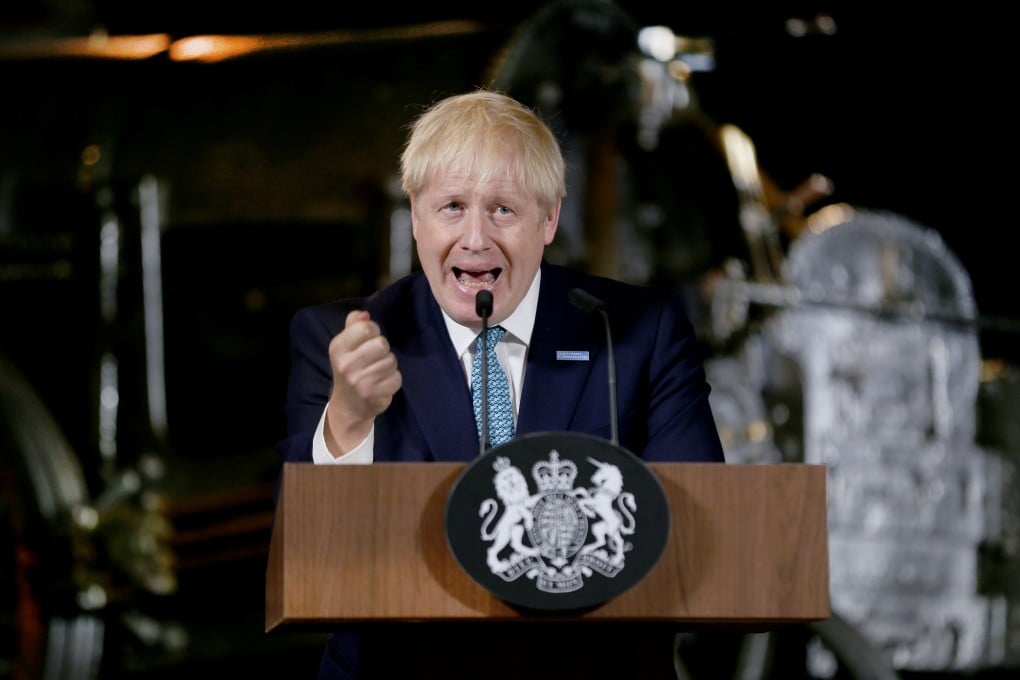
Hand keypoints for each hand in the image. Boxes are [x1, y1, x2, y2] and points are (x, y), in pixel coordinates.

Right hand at [324, 310, 401, 454]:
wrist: (348, 406)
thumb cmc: (350, 369)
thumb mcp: (345, 346)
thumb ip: (353, 326)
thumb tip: (364, 314)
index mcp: (338, 348)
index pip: (365, 327)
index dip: (374, 331)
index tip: (369, 340)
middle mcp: (346, 364)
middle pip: (382, 344)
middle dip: (383, 350)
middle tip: (375, 358)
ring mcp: (360, 381)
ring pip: (391, 361)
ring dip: (389, 366)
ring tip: (377, 372)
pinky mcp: (374, 395)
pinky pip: (396, 378)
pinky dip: (393, 380)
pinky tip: (382, 384)